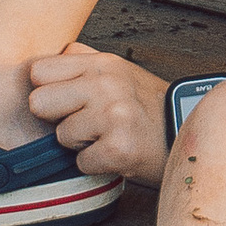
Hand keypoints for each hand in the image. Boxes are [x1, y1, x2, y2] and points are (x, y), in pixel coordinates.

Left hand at [27, 46, 168, 181]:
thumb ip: (79, 60)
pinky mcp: (120, 148)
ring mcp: (114, 115)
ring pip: (61, 137)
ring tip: (107, 137)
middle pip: (39, 103)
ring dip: (80, 144)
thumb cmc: (146, 106)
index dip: (48, 90)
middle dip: (58, 118)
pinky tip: (115, 154)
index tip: (67, 100)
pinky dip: (96, 165)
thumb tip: (41, 66)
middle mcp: (106, 84)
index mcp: (101, 63)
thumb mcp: (117, 69)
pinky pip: (81, 163)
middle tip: (86, 122)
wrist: (187, 132)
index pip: (38, 71)